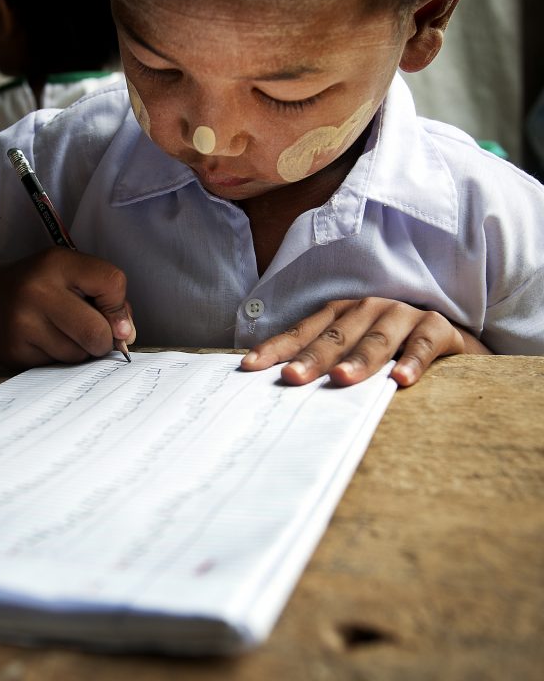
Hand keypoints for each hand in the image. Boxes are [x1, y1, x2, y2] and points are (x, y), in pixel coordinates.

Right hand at [0, 248, 135, 367]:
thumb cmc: (45, 286)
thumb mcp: (75, 274)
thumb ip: (110, 299)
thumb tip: (125, 337)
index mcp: (57, 263)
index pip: (112, 283)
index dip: (119, 304)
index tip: (109, 310)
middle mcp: (36, 291)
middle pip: (97, 332)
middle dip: (104, 338)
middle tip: (91, 330)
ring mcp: (21, 324)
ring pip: (79, 355)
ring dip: (81, 350)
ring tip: (62, 331)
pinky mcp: (15, 352)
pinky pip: (59, 367)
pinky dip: (61, 358)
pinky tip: (44, 340)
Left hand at [240, 297, 483, 386]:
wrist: (448, 343)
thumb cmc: (388, 352)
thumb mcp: (352, 353)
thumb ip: (324, 365)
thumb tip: (281, 390)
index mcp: (339, 315)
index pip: (301, 332)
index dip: (276, 349)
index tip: (249, 367)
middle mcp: (367, 309)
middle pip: (334, 336)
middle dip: (311, 358)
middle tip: (292, 379)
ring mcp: (401, 315)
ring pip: (375, 339)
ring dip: (358, 360)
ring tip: (341, 380)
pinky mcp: (436, 327)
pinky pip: (423, 344)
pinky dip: (412, 361)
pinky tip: (400, 380)